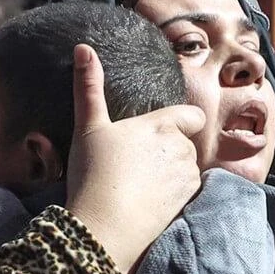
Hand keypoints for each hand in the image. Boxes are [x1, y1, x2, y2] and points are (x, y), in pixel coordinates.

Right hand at [65, 44, 203, 273]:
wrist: (105, 226)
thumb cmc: (94, 174)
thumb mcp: (88, 127)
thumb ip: (88, 87)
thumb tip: (82, 47)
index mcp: (162, 124)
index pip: (192, 115)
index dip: (180, 121)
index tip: (155, 133)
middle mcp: (182, 147)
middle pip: (186, 142)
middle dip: (168, 149)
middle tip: (136, 162)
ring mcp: (188, 175)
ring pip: (187, 166)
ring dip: (171, 170)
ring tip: (140, 182)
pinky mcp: (188, 200)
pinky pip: (187, 190)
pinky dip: (174, 192)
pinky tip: (149, 199)